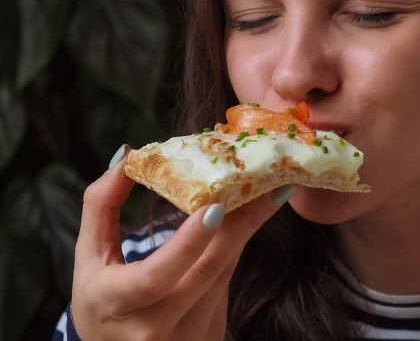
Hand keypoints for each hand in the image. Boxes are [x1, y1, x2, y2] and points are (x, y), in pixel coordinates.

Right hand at [70, 144, 293, 339]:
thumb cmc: (101, 302)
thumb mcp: (88, 259)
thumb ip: (101, 207)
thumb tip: (126, 154)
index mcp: (118, 305)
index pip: (156, 277)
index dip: (187, 244)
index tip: (216, 208)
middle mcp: (156, 327)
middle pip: (208, 270)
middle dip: (242, 224)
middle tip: (269, 186)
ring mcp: (189, 337)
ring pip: (226, 272)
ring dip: (248, 229)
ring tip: (272, 193)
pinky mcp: (212, 335)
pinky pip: (228, 282)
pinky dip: (238, 246)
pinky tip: (252, 218)